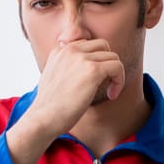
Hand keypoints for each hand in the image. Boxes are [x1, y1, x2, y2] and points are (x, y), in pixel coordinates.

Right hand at [5, 38, 123, 163]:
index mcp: (59, 50)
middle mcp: (70, 50)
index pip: (87, 45)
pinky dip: (120, 81)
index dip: (95, 61)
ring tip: (110, 91)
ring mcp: (81, 58)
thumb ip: (64, 68)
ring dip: (116, 74)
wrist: (43, 118)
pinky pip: (117, 67)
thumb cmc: (49, 106)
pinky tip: (112, 95)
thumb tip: (81, 71)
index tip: (94, 80)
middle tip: (106, 82)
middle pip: (103, 45)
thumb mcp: (52, 78)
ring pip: (113, 56)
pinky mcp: (93, 70)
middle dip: (108, 63)